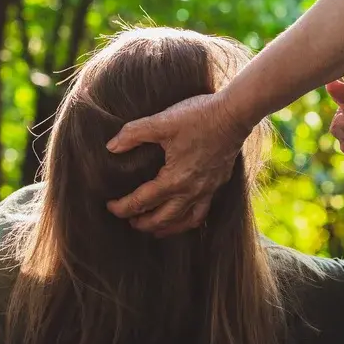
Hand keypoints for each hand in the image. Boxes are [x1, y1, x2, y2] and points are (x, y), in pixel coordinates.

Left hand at [106, 93, 250, 235]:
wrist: (234, 114)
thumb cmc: (198, 117)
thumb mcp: (162, 122)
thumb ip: (133, 134)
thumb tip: (111, 147)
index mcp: (174, 180)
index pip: (142, 202)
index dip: (122, 207)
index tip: (110, 206)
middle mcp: (191, 192)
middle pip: (162, 219)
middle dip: (143, 223)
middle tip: (130, 221)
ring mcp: (207, 190)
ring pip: (184, 221)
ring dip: (166, 227)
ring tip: (154, 229)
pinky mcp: (217, 185)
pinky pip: (202, 212)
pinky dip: (188, 220)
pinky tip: (183, 218)